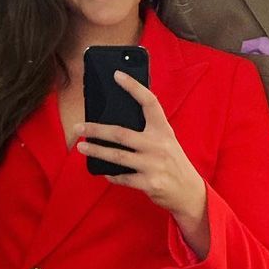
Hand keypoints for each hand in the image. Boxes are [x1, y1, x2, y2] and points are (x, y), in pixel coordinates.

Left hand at [70, 72, 208, 253]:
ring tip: (81, 146)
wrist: (189, 192)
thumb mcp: (167, 142)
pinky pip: (123, 178)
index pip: (149, 102)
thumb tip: (117, 123)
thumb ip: (149, 132)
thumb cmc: (173, 164)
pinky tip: (104, 171)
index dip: (133, 87)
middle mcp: (158, 145)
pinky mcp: (149, 183)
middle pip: (121, 133)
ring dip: (96, 151)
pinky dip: (112, 175)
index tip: (117, 75)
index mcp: (163, 130)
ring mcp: (153, 165)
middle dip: (96, 130)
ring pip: (117, 156)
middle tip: (79, 127)